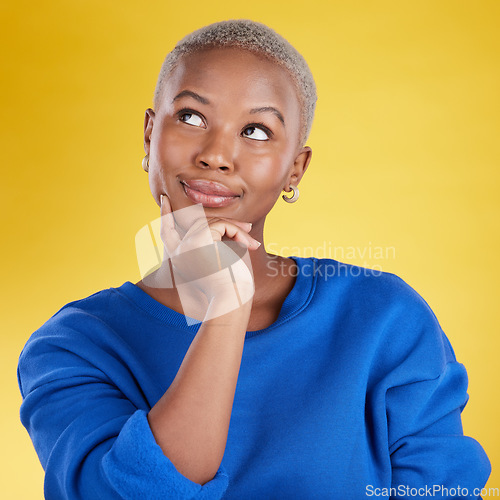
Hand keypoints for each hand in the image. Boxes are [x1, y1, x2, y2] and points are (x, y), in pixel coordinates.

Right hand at [159, 194, 257, 315]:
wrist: (231, 300)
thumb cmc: (230, 287)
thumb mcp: (219, 263)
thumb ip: (213, 244)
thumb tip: (222, 224)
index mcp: (180, 259)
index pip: (167, 233)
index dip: (165, 215)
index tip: (164, 201)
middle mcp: (179, 251)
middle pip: (200, 224)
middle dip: (225, 224)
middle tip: (247, 228)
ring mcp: (187, 244)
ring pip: (213, 222)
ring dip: (236, 230)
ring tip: (251, 244)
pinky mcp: (200, 240)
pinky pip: (222, 225)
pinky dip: (238, 233)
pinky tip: (248, 246)